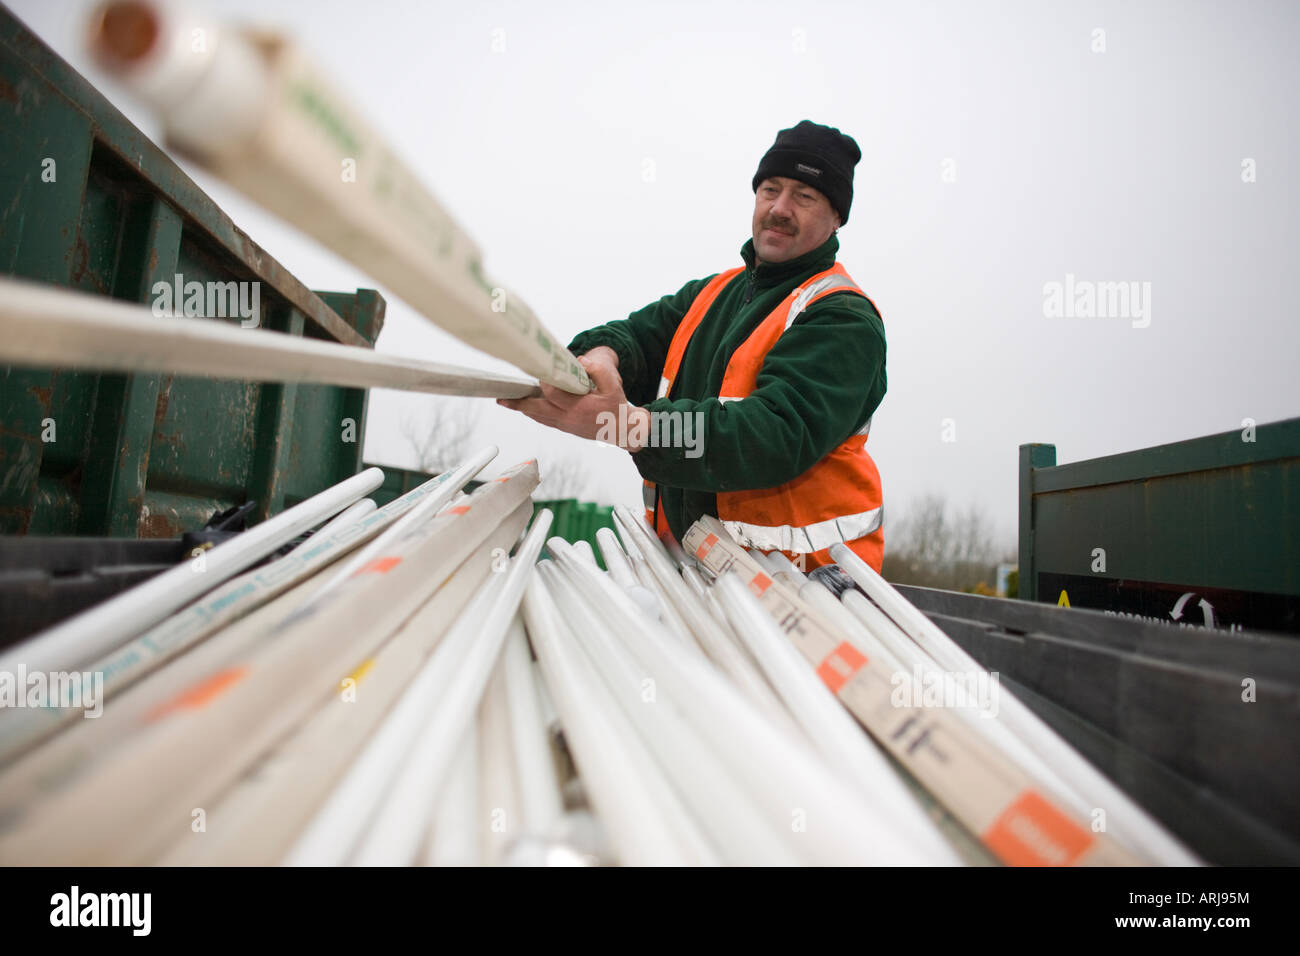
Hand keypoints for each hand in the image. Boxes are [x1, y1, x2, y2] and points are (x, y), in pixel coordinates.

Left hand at [498, 348, 649, 450]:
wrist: (623, 431)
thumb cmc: (617, 408)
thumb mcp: (614, 386)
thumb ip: (598, 371)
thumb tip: (580, 361)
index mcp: (580, 408)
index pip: (554, 394)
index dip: (544, 383)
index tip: (538, 373)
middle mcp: (568, 418)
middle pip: (537, 410)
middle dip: (519, 403)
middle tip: (502, 398)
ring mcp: (565, 425)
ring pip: (538, 416)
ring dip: (522, 408)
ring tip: (505, 400)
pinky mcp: (564, 426)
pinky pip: (544, 419)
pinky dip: (533, 412)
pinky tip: (523, 405)